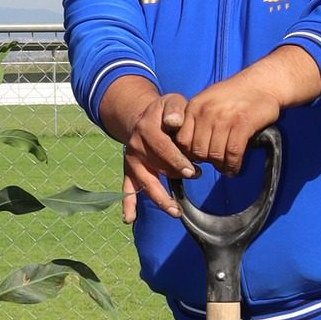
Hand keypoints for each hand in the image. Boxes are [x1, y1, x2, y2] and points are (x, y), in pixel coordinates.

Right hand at [122, 92, 195, 217]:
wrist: (142, 117)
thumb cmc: (163, 111)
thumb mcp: (171, 101)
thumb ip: (175, 108)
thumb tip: (175, 121)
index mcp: (146, 129)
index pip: (162, 147)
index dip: (177, 160)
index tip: (192, 170)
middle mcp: (136, 147)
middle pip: (156, 167)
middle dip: (175, 176)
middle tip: (193, 179)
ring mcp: (132, 162)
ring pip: (145, 183)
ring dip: (160, 198)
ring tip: (174, 211)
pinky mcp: (129, 171)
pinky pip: (127, 188)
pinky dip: (128, 204)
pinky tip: (129, 218)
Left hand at [174, 73, 282, 174]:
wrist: (262, 83)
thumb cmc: (234, 95)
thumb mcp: (207, 101)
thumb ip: (196, 120)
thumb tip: (188, 148)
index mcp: (194, 107)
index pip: (182, 140)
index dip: (190, 154)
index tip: (199, 159)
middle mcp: (206, 112)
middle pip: (198, 151)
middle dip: (206, 162)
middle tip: (215, 163)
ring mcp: (224, 118)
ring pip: (215, 154)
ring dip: (221, 166)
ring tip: (226, 168)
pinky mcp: (242, 124)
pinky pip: (233, 153)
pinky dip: (233, 164)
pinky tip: (235, 167)